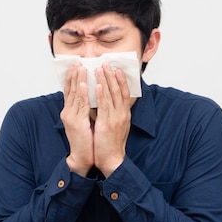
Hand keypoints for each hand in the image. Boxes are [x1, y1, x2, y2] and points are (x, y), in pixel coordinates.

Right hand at [60, 63, 93, 175]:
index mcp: (70, 112)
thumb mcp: (84, 121)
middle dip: (74, 75)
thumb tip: (91, 97)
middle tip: (77, 61)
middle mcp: (68, 112)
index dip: (72, 78)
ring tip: (80, 68)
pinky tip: (85, 84)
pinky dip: (83, 94)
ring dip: (78, 80)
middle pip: (70, 90)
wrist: (82, 157)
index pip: (70, 91)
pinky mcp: (77, 123)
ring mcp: (71, 117)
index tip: (75, 66)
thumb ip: (85, 109)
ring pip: (75, 95)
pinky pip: (81, 105)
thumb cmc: (86, 140)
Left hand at [93, 62, 134, 177]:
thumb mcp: (117, 125)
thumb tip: (109, 102)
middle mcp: (122, 114)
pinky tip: (96, 85)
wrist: (112, 159)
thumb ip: (115, 113)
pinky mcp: (107, 124)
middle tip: (107, 62)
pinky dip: (101, 94)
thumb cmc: (112, 144)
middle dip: (112, 75)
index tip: (117, 69)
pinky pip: (104, 106)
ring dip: (105, 80)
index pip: (125, 93)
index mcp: (125, 114)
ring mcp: (115, 118)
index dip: (122, 80)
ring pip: (111, 95)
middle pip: (119, 90)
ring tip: (100, 68)